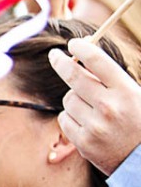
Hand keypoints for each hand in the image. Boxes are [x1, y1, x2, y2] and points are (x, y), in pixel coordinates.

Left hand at [51, 37, 140, 176]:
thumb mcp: (138, 97)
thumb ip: (115, 81)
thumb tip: (85, 59)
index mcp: (127, 92)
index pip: (97, 60)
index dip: (82, 48)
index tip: (73, 44)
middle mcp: (110, 106)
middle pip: (73, 75)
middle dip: (61, 62)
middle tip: (55, 55)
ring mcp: (95, 125)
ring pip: (68, 99)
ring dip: (75, 98)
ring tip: (92, 108)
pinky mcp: (83, 142)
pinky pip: (64, 119)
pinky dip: (71, 118)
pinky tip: (87, 123)